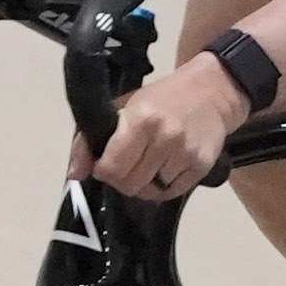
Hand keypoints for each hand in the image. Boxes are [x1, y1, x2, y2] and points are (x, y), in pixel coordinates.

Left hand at [90, 49, 248, 200]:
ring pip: (150, 192)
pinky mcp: (201, 167)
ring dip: (142, 184)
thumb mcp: (123, 106)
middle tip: (124, 166)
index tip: (105, 163)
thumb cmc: (162, 98)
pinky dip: (161, 187)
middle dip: (120, 180)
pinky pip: (171, 193)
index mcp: (142, 120)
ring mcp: (185, 155)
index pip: (112, 167)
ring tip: (145, 165)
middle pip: (130, 184)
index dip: (103, 170)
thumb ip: (90, 139)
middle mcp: (165, 139)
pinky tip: (162, 170)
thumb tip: (74, 174)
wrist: (211, 93)